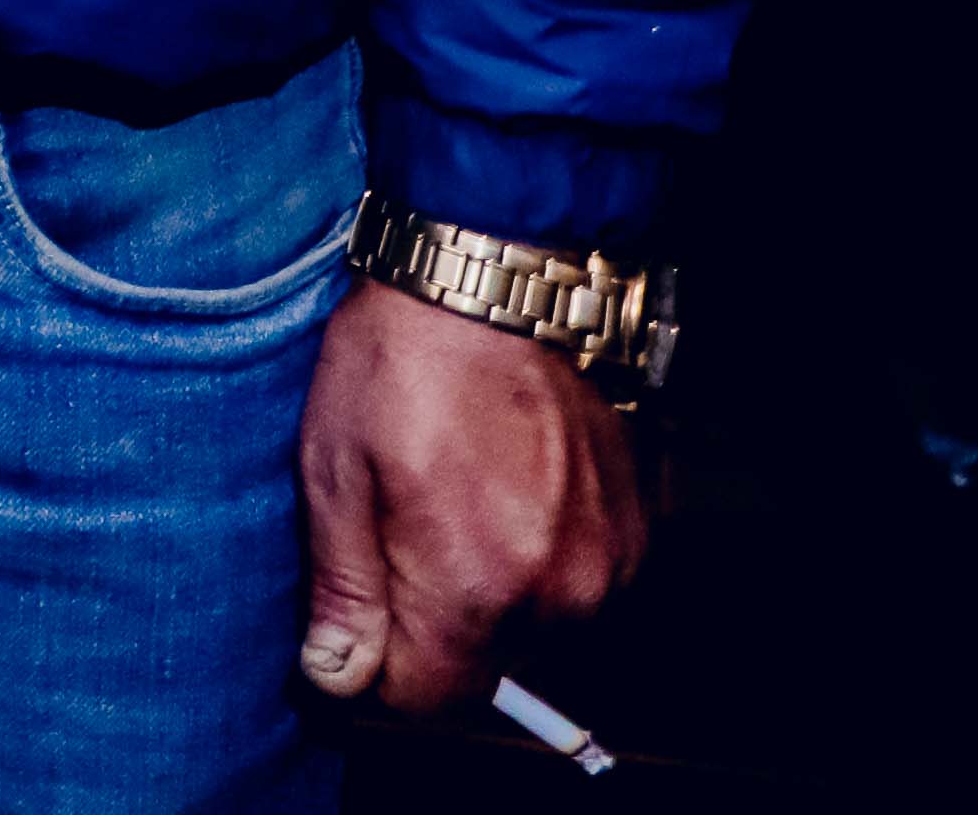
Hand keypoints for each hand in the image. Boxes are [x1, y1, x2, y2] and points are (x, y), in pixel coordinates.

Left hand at [295, 269, 645, 714]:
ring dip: (497, 587)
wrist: (498, 278)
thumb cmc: (400, 363)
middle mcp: (560, 591)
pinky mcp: (643, 525)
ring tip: (458, 495)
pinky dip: (547, 552)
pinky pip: (585, 578)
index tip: (360, 614)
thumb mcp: (335, 469)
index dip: (382, 666)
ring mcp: (612, 560)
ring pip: (540, 623)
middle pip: (488, 662)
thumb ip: (344, 588)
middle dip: (438, 620)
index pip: (431, 699)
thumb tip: (336, 677)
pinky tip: (510, 484)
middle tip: (402, 528)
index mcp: (474, 585)